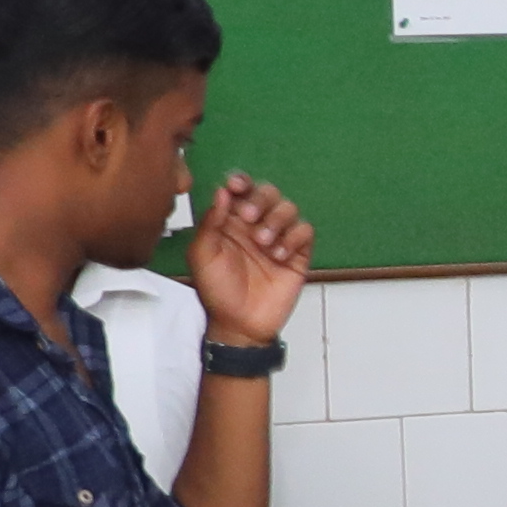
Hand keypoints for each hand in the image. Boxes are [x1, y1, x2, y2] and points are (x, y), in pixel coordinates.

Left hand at [188, 174, 314, 344]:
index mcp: (229, 222)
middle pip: (267, 192)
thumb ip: (209, 223)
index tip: (236, 186)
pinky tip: (279, 255)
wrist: (240, 324)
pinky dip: (294, 238)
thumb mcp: (202, 256)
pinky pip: (305, 231)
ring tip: (263, 242)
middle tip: (248, 217)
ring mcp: (278, 238)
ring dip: (276, 219)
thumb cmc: (217, 291)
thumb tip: (221, 193)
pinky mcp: (297, 254)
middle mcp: (254, 225)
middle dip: (260, 199)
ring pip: (288, 208)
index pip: (239, 191)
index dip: (240, 182)